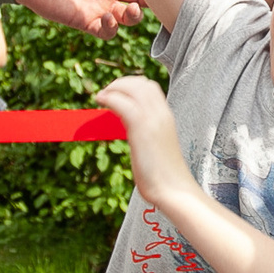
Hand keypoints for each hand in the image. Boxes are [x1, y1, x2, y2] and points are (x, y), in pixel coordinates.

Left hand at [94, 75, 192, 207]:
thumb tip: (139, 143)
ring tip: (101, 96)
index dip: (133, 86)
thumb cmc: (164, 177)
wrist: (173, 189)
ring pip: (133, 88)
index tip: (118, 93)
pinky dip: (109, 97)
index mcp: (166, 118)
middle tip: (106, 92)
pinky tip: (100, 100)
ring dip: (114, 87)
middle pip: (142, 84)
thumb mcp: (157, 151)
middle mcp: (161, 114)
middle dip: (121, 83)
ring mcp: (153, 119)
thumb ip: (148, 139)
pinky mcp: (141, 128)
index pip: (151, 89)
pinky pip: (123, 102)